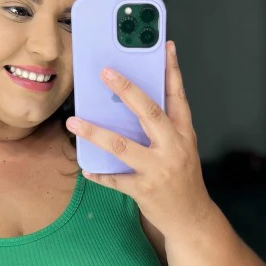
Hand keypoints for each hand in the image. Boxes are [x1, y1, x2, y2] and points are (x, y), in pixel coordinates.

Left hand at [65, 41, 210, 236]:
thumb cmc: (182, 178)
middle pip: (150, 113)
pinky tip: (86, 167)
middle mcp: (173, 148)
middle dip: (127, 91)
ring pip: (123, 146)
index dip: (172, 71)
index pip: (178, 96)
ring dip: (95, 132)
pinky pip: (115, 179)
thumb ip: (164, 127)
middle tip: (106, 72)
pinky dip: (98, 172)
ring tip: (74, 121)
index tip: (165, 46)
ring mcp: (158, 170)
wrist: (191, 218)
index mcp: (183, 134)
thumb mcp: (182, 148)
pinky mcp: (144, 190)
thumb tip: (133, 102)